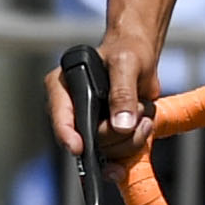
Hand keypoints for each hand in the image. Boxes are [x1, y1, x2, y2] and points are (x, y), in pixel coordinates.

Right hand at [55, 41, 158, 166]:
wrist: (142, 58)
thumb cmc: (128, 51)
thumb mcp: (126, 64)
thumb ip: (123, 92)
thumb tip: (121, 125)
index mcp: (63, 88)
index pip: (60, 116)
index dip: (67, 134)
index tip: (78, 148)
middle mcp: (72, 110)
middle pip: (89, 139)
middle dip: (118, 132)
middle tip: (139, 111)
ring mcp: (90, 124)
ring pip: (106, 150)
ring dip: (132, 137)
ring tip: (144, 112)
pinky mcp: (107, 134)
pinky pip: (119, 152)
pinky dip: (136, 143)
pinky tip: (144, 126)